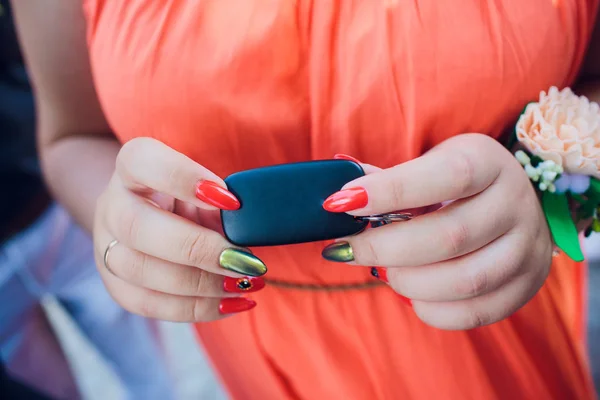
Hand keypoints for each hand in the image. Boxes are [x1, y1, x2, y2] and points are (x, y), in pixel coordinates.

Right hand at [94, 138, 266, 321]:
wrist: (150, 216)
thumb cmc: (188, 197)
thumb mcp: (204, 187)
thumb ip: (220, 201)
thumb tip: (248, 227)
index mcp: (131, 166)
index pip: (140, 161)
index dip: (183, 179)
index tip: (231, 200)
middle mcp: (111, 205)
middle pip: (137, 228)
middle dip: (198, 249)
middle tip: (244, 261)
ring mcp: (106, 248)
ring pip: (139, 271)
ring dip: (200, 285)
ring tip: (244, 284)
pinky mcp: (116, 286)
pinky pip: (148, 305)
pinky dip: (196, 309)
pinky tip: (233, 304)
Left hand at [324, 135, 553, 329]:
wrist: (509, 203)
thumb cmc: (454, 184)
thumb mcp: (428, 164)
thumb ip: (387, 180)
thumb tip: (340, 199)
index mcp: (488, 161)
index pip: (447, 176)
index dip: (391, 191)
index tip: (342, 203)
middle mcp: (516, 203)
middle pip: (449, 237)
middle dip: (384, 248)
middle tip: (350, 249)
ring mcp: (527, 248)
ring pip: (463, 281)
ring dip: (407, 282)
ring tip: (382, 270)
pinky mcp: (526, 286)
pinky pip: (473, 312)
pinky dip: (430, 309)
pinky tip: (410, 292)